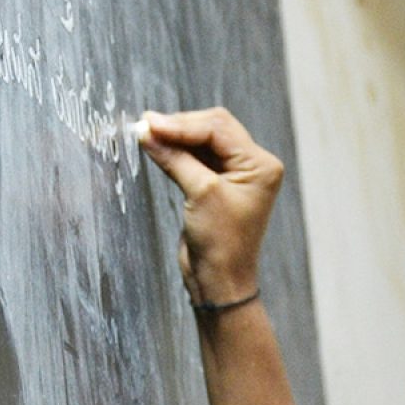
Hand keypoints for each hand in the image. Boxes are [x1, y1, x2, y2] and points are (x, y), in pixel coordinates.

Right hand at [140, 108, 283, 305]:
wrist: (219, 281)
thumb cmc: (221, 242)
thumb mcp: (200, 193)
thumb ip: (176, 158)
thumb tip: (149, 132)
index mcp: (259, 164)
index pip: (218, 128)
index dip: (182, 124)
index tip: (150, 125)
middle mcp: (250, 165)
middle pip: (211, 129)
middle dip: (178, 127)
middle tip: (145, 125)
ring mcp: (233, 175)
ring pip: (201, 142)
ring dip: (175, 138)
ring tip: (146, 133)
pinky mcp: (215, 187)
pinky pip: (195, 159)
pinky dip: (176, 153)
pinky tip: (157, 148)